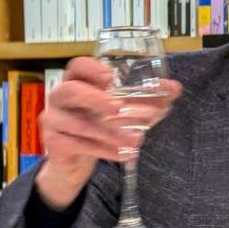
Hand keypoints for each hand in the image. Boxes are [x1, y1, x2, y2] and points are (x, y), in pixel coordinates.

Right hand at [36, 57, 181, 208]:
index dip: (90, 68)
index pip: (76, 66)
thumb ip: (148, 99)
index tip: (109, 76)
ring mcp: (53, 120)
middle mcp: (60, 98)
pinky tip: (122, 154)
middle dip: (94, 98)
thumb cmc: (97, 125)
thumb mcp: (123, 111)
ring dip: (110, 133)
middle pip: (69, 90)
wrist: (73, 160)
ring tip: (136, 141)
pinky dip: (103, 150)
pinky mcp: (53, 143)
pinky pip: (78, 145)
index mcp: (77, 82)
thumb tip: (175, 88)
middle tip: (118, 108)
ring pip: (78, 124)